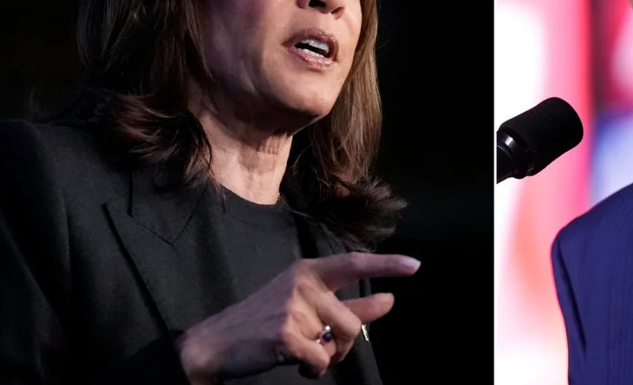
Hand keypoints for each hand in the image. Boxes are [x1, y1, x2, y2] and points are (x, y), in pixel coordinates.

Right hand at [176, 251, 419, 382]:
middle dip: (344, 344)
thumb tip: (390, 301)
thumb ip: (350, 304)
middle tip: (322, 347)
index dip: (387, 265)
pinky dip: (313, 370)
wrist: (216, 344)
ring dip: (328, 357)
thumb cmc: (265, 323)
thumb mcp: (306, 306)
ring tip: (303, 353)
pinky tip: (294, 363)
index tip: (415, 266)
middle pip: (351, 321)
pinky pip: (320, 361)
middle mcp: (302, 283)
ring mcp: (292, 308)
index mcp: (308, 271)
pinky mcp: (285, 334)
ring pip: (338, 342)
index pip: (354, 264)